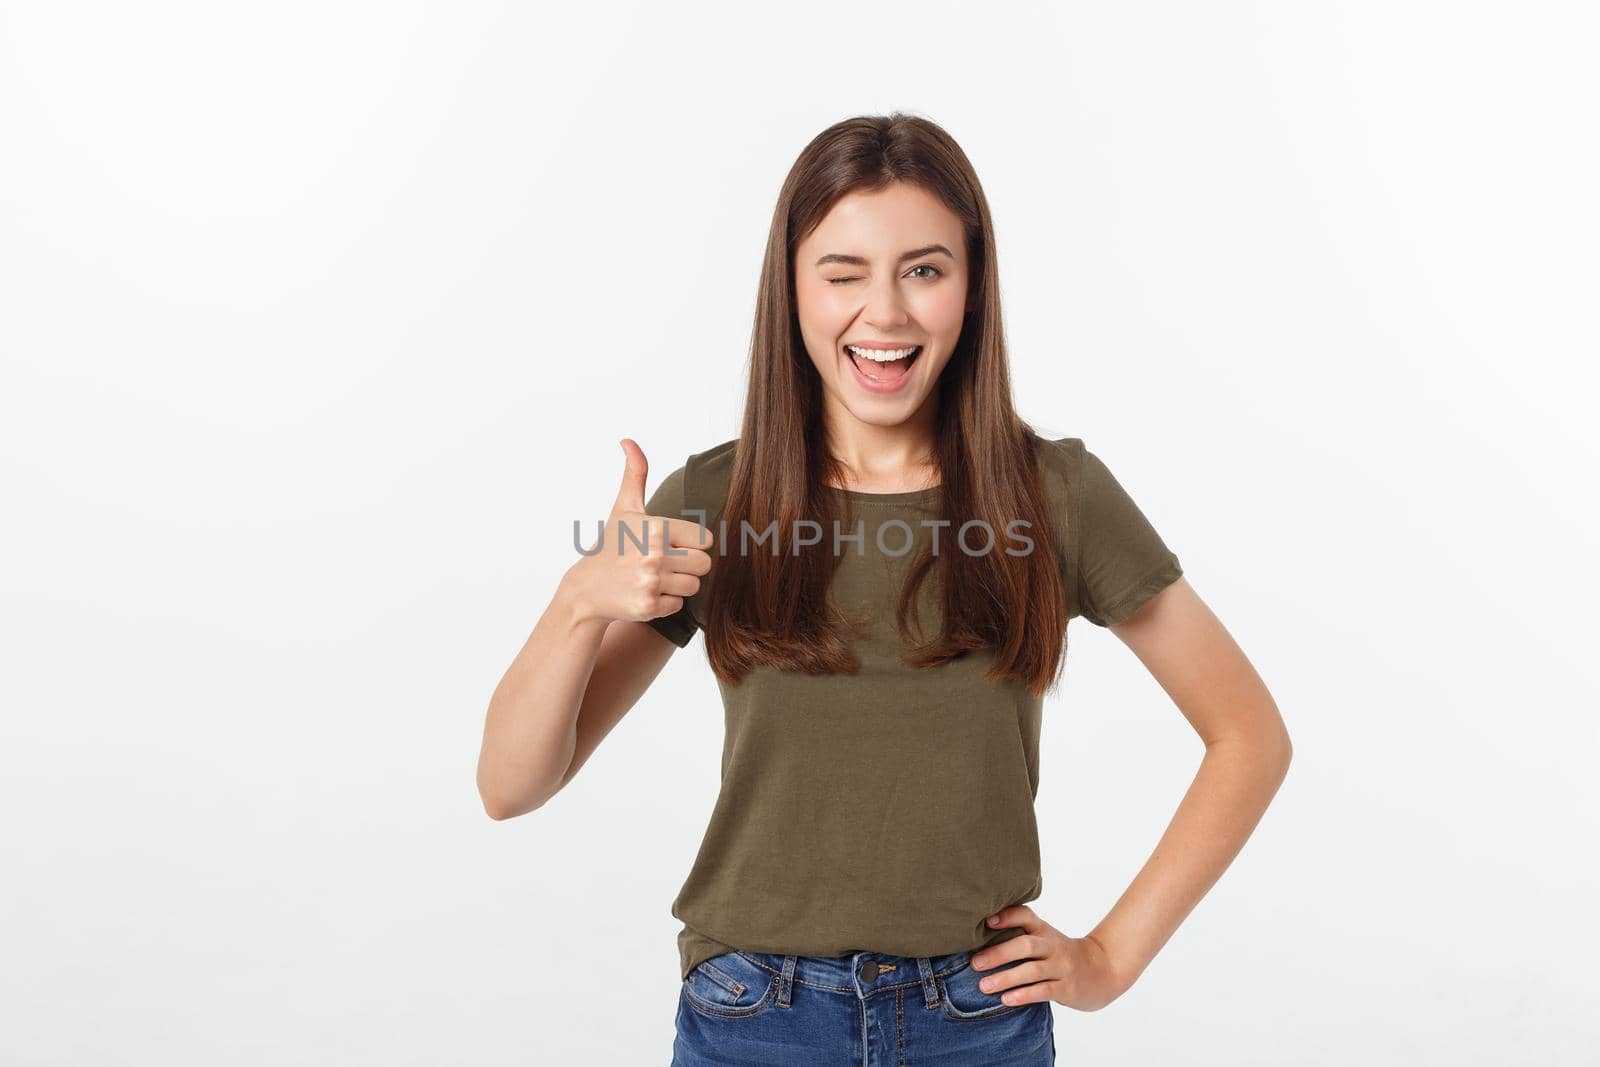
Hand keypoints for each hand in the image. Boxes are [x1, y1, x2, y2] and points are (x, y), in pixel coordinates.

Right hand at [562, 438, 713, 624]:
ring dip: (677, 585)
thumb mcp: (624, 509)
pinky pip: (678, 605)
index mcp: (655, 528)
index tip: (670, 544)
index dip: (690, 543)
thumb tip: (628, 440)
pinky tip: (645, 592)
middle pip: (703, 564)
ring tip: (653, 577)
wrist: (586, 589)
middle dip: (687, 565)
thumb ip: (635, 474)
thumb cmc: (610, 545)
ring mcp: (650, 582)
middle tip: (661, 563)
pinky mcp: (648, 606)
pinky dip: (665, 602)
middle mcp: (654, 555)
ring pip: (693, 586)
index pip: (705, 540)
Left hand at [969, 905, 1130, 1012]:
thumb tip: (977, 937)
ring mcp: (1062, 967)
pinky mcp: (1067, 988)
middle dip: (999, 954)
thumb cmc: (1061, 954)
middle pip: (1026, 945)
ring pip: (1033, 971)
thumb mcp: (1045, 939)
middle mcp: (1052, 946)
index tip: (986, 921)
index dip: (1007, 916)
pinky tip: (1006, 999)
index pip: (1026, 916)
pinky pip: (1044, 991)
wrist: (1102, 970)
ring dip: (1006, 978)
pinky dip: (1024, 994)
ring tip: (984, 986)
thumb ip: (1019, 934)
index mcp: (1044, 930)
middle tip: (975, 963)